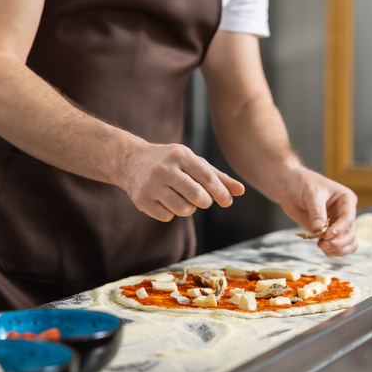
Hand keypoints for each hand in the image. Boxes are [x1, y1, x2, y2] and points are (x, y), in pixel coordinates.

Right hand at [121, 142, 244, 221]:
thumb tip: (241, 191)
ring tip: (182, 198)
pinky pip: (167, 216)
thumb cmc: (171, 162)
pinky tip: (164, 201)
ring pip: (183, 209)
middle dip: (205, 202)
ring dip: (188, 208)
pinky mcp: (141, 200)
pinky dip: (171, 212)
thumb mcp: (193, 162)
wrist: (131, 161)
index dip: (221, 193)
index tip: (227, 202)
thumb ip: (218, 177)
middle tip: (202, 199)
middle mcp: (164, 168)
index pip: (207, 178)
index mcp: (180, 155)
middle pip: (197, 197)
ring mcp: (151, 184)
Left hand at [277, 167, 357, 256]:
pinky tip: (322, 249)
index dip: (339, 229)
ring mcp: (337, 224)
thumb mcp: (311, 193)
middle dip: (338, 242)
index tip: (326, 235)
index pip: (349, 218)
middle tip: (322, 245)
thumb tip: (319, 230)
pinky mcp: (328, 232)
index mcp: (346, 200)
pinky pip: (337, 247)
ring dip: (337, 249)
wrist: (289, 187)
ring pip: (348, 243)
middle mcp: (345, 213)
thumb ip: (316, 212)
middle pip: (350, 234)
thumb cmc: (303, 183)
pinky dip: (332, 251)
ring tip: (321, 247)